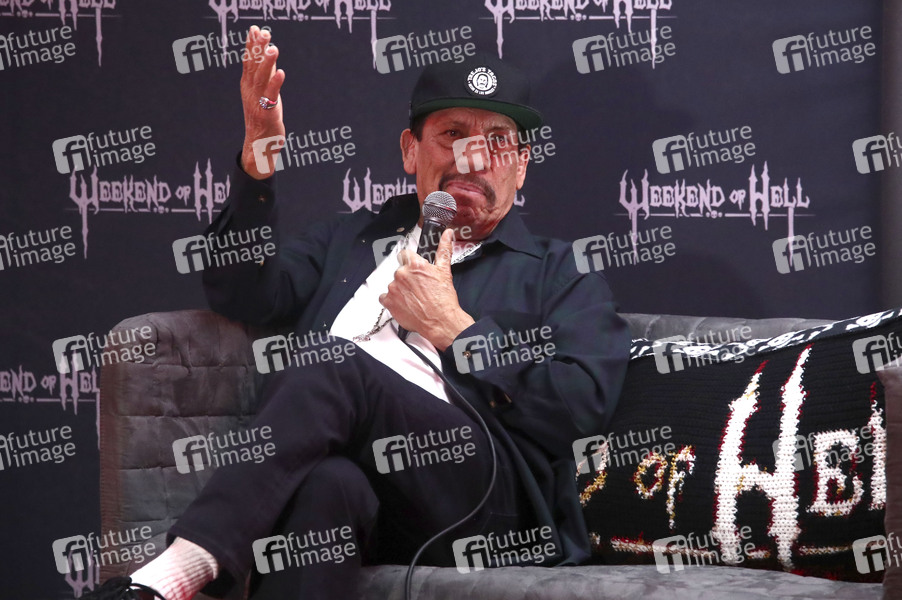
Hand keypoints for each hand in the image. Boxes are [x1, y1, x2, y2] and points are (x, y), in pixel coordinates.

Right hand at [240, 26, 285, 178]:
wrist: (259, 145)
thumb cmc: (262, 118)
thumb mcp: (263, 93)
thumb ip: (265, 75)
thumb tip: (269, 56)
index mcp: (248, 86)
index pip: (249, 61)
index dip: (251, 45)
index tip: (255, 29)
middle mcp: (250, 92)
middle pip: (253, 67)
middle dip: (258, 49)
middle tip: (264, 32)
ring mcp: (257, 103)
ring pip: (261, 79)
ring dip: (267, 63)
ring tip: (273, 48)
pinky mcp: (267, 113)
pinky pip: (270, 97)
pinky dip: (275, 84)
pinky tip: (281, 72)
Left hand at [380, 229, 475, 350]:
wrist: (440, 321)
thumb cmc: (443, 299)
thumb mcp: (445, 271)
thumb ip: (444, 250)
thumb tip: (447, 234)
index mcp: (414, 264)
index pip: (404, 255)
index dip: (410, 262)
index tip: (414, 269)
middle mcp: (401, 274)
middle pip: (400, 271)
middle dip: (407, 278)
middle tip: (419, 289)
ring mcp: (393, 288)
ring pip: (393, 284)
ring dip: (401, 290)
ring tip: (413, 299)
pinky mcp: (388, 301)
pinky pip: (385, 297)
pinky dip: (392, 301)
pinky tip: (404, 304)